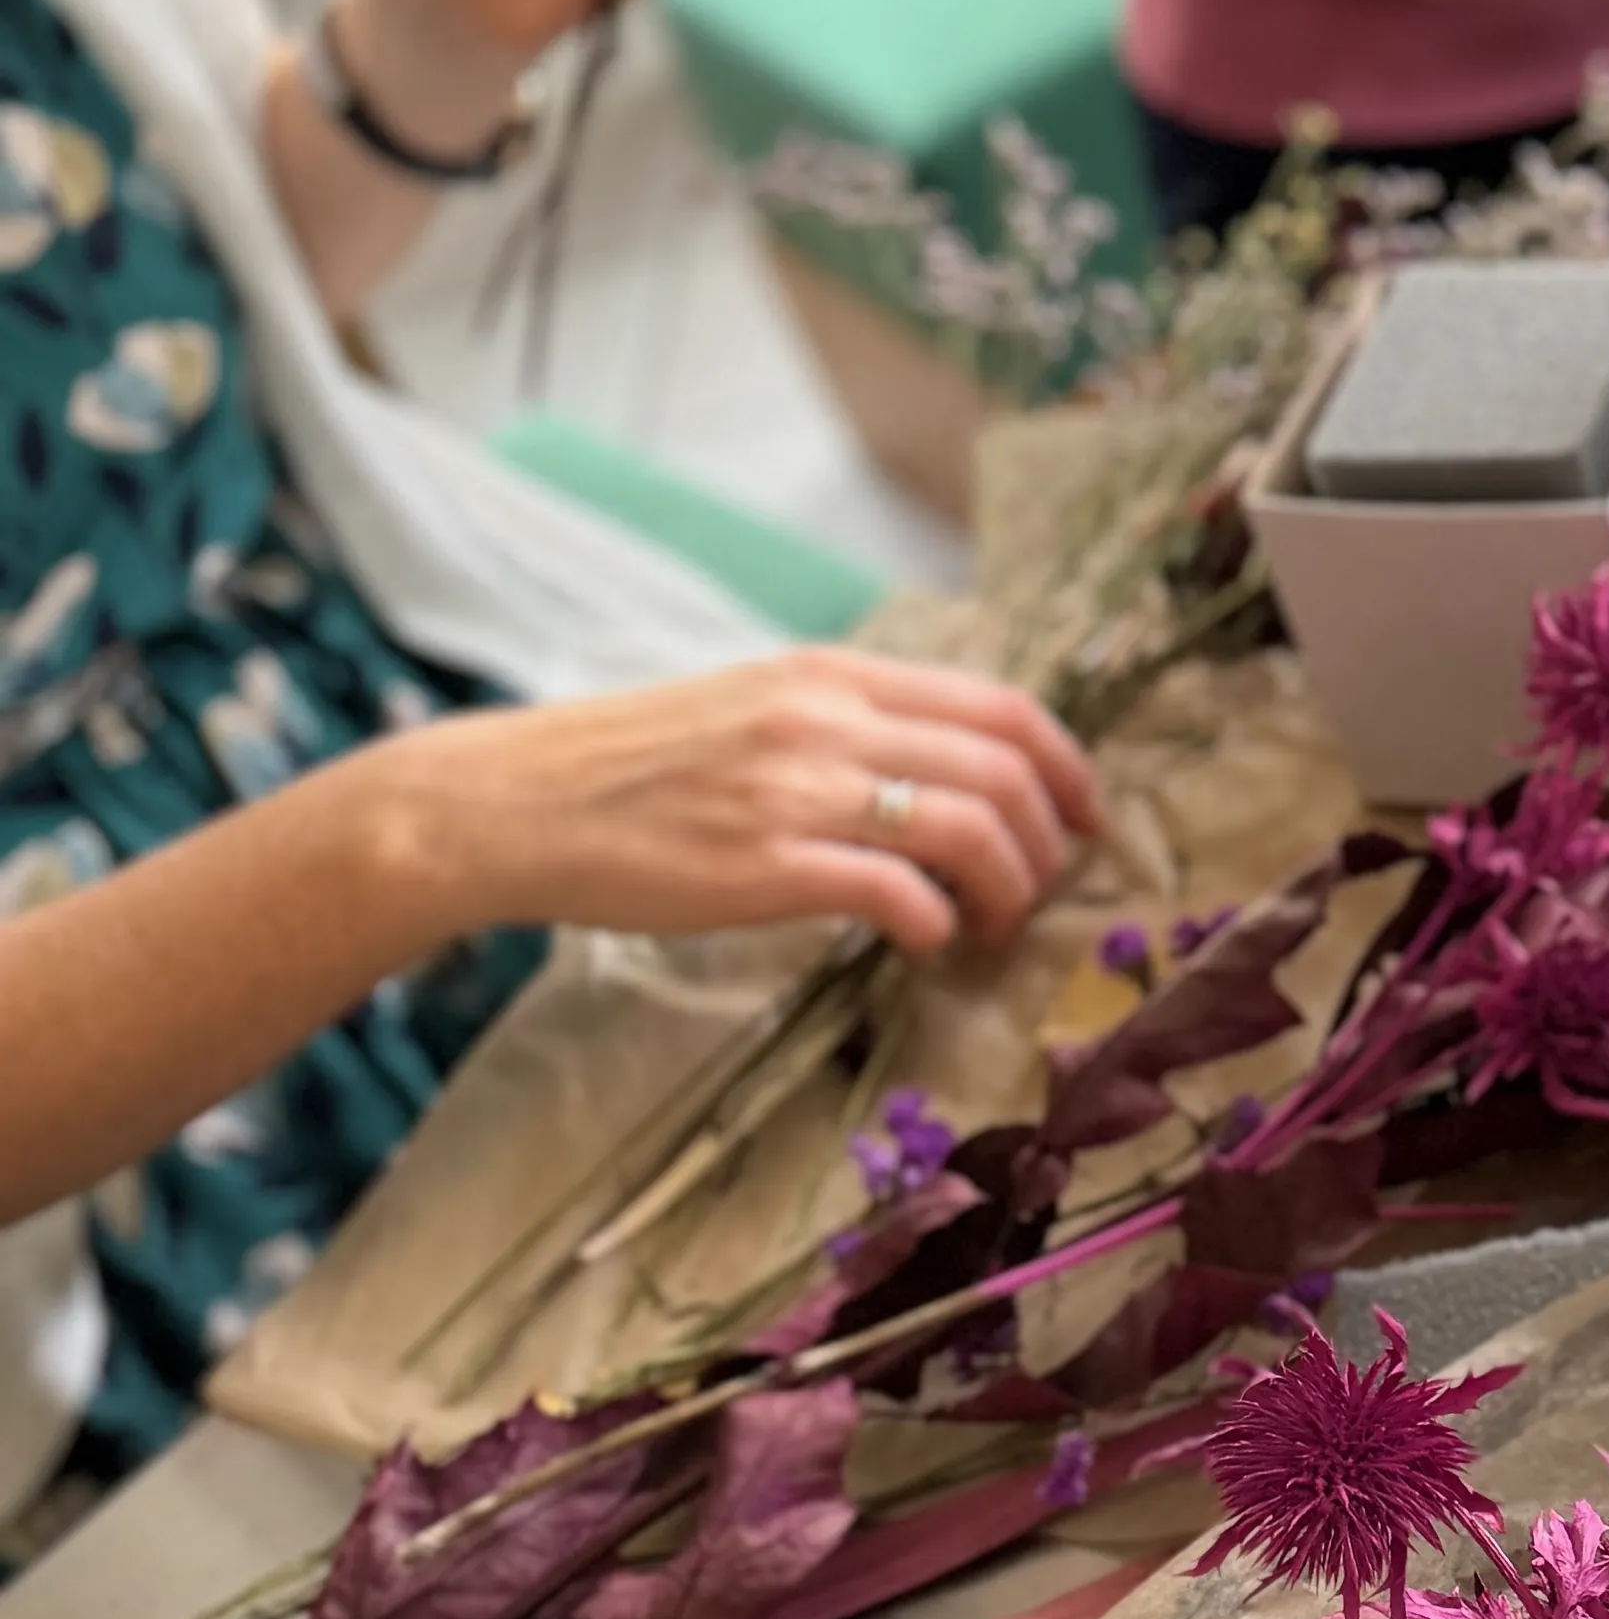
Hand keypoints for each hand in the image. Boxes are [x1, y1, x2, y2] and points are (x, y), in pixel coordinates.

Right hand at [359, 653, 1100, 963]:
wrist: (515, 804)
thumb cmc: (631, 768)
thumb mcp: (753, 706)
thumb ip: (847, 724)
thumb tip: (941, 770)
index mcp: (833, 676)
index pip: (1001, 704)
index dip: (1066, 767)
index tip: (1084, 818)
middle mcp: (827, 720)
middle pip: (1004, 768)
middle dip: (1050, 840)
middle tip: (1040, 889)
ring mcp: (798, 790)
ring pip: (969, 828)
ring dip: (1006, 889)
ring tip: (987, 926)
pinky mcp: (766, 865)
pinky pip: (899, 894)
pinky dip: (936, 925)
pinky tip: (923, 942)